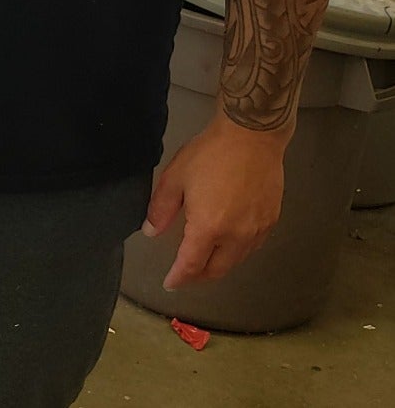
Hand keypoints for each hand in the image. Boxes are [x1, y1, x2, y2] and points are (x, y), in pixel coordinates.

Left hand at [143, 112, 288, 289]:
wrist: (251, 138)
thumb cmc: (210, 154)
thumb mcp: (176, 177)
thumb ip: (161, 208)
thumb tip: (151, 232)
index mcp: (209, 228)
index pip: (192, 264)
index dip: (179, 277)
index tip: (170, 284)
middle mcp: (236, 237)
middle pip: (217, 269)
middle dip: (199, 276)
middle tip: (186, 274)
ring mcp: (257, 231)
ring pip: (236, 260)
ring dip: (219, 265)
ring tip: (204, 260)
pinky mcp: (271, 222)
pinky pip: (252, 247)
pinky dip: (237, 252)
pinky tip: (228, 243)